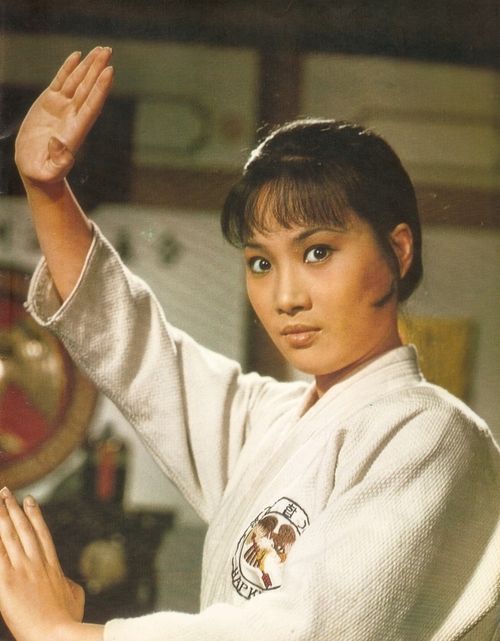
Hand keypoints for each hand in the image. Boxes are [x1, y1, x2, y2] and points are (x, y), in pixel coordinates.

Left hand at [0, 487, 83, 640]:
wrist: (57, 634)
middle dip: (12, 508)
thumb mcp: (74, 596)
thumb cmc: (68, 620)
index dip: (34, 514)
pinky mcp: (6, 582)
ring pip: (8, 536)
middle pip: (22, 528)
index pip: (41, 533)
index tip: (29, 499)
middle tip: (5, 492)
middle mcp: (36, 562)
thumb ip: (68, 583)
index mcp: (52, 565)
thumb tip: (66, 579)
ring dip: (0, 517)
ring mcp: (22, 570)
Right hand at [15, 47, 113, 185]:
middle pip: (88, 89)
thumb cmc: (43, 173)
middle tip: (108, 50)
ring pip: (78, 82)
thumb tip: (60, 144)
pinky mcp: (50, 103)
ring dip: (88, 66)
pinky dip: (69, 69)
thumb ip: (58, 161)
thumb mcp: (49, 171)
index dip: (100, 89)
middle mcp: (72, 116)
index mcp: (75, 130)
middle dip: (98, 70)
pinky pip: (62, 82)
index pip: (91, 105)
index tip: (109, 72)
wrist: (36, 169)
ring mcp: (62, 108)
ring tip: (99, 49)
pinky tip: (77, 56)